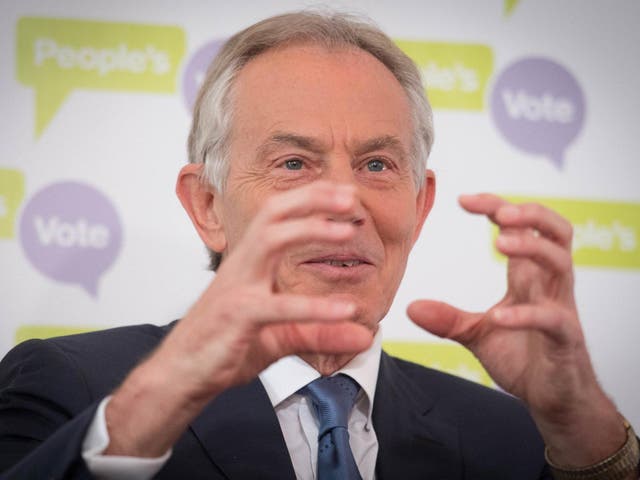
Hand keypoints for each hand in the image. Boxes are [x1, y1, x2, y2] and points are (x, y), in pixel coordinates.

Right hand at [159, 180, 372, 397]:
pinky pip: (278, 306)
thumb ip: (323, 332)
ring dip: (310, 229)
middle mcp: (243, 266)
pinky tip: (345, 310)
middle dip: (311, 199)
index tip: (345, 193)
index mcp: (251, 263)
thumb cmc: (224, 345)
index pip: (279, 216)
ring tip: (346, 231)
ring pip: (270, 241)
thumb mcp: (283, 337)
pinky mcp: (237, 316)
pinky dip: (313, 307)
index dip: (310, 199)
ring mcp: (238, 287)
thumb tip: (365, 335)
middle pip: (273, 214)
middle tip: (351, 196)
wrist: (182, 373)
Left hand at [407, 193, 625, 465]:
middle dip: (530, 214)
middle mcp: (548, 284)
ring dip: (532, 247)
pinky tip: (499, 317)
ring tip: (500, 243)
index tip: (463, 200)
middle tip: (498, 211)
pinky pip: (552, 318)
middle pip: (556, 231)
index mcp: (528, 276)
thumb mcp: (477, 333)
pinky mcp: (566, 339)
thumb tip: (410, 307)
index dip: (497, 206)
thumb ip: (448, 319)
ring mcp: (560, 308)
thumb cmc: (523, 357)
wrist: (551, 398)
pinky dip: (526, 314)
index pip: (521, 227)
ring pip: (561, 262)